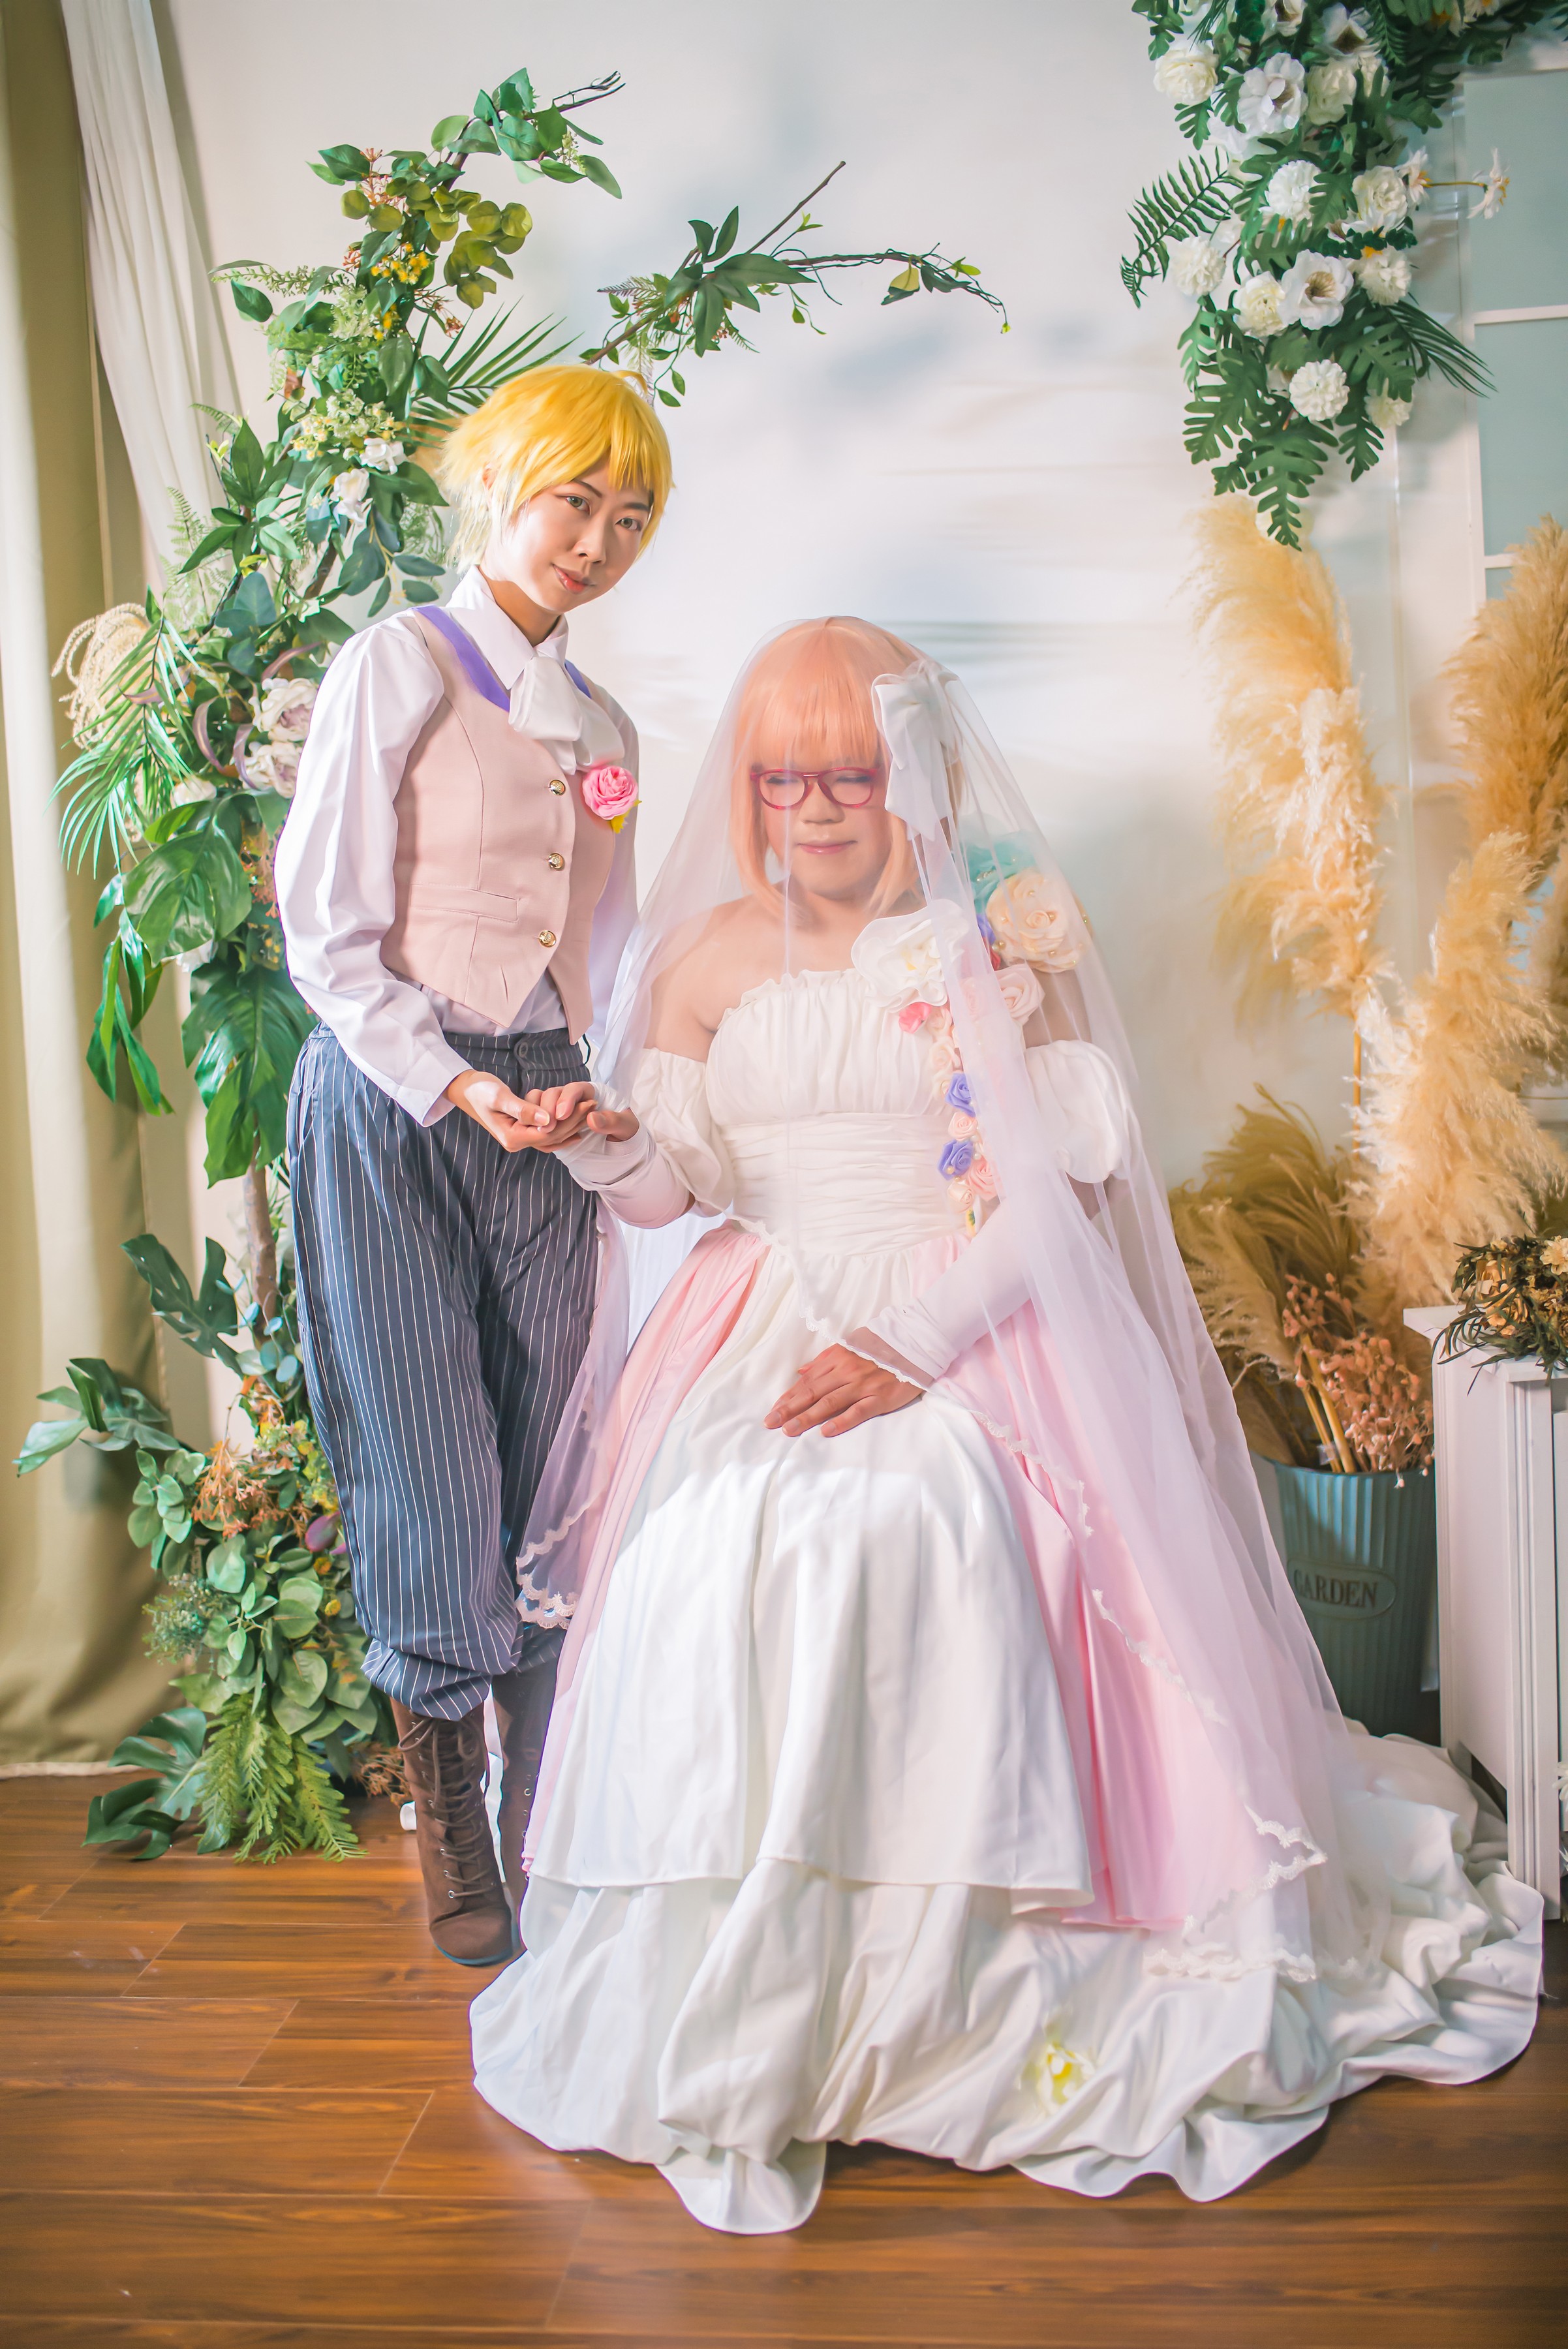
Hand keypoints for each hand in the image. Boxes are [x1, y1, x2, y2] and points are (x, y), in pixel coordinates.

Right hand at [444, 1074, 597, 1152]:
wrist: (467, 1090)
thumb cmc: (481, 1090)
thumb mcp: (500, 1097)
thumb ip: (523, 1110)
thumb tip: (548, 1120)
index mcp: (513, 1137)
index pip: (549, 1132)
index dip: (569, 1118)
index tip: (586, 1102)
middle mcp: (517, 1143)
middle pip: (553, 1136)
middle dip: (574, 1120)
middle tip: (594, 1102)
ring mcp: (520, 1140)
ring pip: (552, 1136)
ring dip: (571, 1123)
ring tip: (589, 1108)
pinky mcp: (522, 1133)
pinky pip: (546, 1137)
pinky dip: (562, 1131)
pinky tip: (577, 1127)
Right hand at [517, 1084, 641, 1150]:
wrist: (619, 1143)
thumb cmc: (624, 1129)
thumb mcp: (625, 1126)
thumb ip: (612, 1121)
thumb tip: (592, 1118)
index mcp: (589, 1092)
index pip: (574, 1089)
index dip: (566, 1099)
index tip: (562, 1115)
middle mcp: (571, 1098)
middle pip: (552, 1094)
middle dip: (547, 1108)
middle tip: (547, 1128)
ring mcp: (558, 1109)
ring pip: (540, 1104)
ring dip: (537, 1116)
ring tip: (541, 1132)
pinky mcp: (552, 1122)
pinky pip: (536, 1119)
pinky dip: (535, 1126)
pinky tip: (542, 1138)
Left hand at [765, 1343, 922, 1439]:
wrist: (917, 1343)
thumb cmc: (881, 1347)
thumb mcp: (849, 1346)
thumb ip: (824, 1361)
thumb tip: (801, 1372)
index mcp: (837, 1358)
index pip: (807, 1381)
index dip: (788, 1397)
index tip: (773, 1410)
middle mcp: (846, 1371)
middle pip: (812, 1393)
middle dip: (789, 1409)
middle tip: (770, 1423)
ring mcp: (863, 1385)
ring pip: (829, 1402)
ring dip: (807, 1417)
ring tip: (788, 1430)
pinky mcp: (880, 1397)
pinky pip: (858, 1411)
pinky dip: (841, 1420)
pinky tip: (825, 1431)